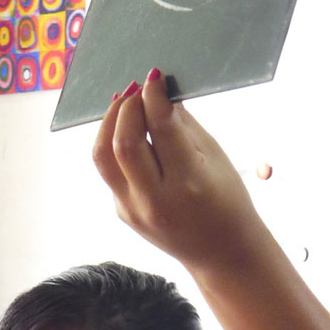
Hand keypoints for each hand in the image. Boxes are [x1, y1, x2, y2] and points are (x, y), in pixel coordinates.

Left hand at [93, 72, 264, 272]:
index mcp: (187, 182)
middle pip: (123, 143)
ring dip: (108, 123)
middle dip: (127, 107)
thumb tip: (160, 92)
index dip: (153, 96)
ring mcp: (133, 210)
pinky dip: (113, 144)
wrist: (219, 252)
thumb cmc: (226, 199)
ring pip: (103, 158)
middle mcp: (154, 199)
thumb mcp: (215, 156)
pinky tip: (125, 127)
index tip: (154, 77)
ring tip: (124, 102)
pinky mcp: (122, 212)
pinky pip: (109, 172)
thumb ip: (183, 125)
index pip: (160, 128)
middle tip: (138, 87)